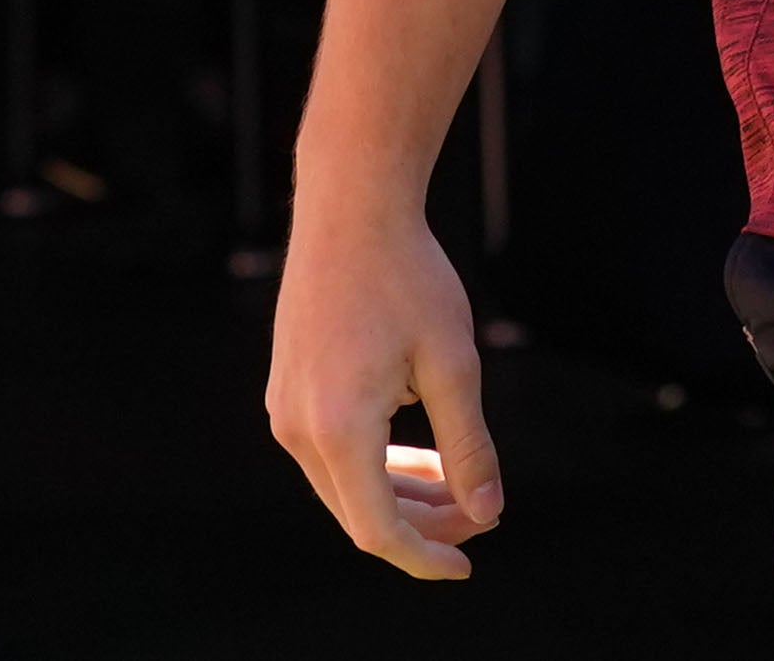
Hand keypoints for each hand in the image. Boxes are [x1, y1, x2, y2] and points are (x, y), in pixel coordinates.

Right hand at [266, 197, 502, 577]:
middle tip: (482, 515)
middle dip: (424, 524)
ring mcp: (285, 410)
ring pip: (345, 483)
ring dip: (401, 493)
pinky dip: (377, 463)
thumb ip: (469, 446)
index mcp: (339, 429)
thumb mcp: (453, 363)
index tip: (469, 565)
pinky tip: (420, 452)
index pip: (378, 529)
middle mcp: (298, 428)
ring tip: (458, 487)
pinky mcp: (286, 391)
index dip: (425, 556)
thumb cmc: (407, 277)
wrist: (350, 208)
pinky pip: (332, 451)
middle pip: (360, 511)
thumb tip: (488, 512)